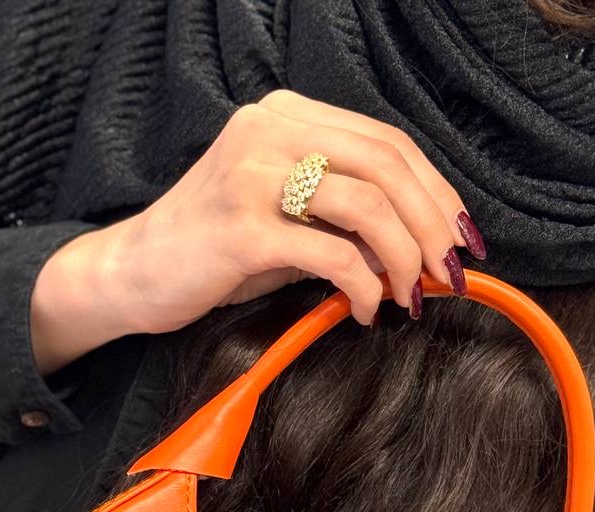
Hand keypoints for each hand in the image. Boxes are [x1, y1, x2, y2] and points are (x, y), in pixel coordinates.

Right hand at [30, 88, 486, 371]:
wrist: (133, 274)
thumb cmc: (212, 251)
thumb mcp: (283, 215)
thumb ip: (342, 213)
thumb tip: (422, 245)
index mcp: (285, 116)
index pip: (387, 142)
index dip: (436, 192)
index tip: (461, 240)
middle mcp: (270, 131)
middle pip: (387, 166)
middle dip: (432, 227)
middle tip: (448, 277)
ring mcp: (254, 175)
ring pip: (368, 206)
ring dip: (404, 260)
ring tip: (409, 299)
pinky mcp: (243, 228)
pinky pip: (332, 255)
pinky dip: (363, 287)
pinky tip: (364, 311)